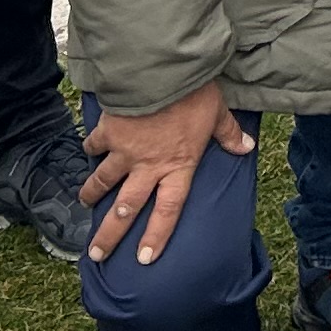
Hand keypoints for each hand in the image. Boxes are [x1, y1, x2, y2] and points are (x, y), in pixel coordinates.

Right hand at [81, 82, 249, 265]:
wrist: (163, 72)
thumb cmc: (194, 93)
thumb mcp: (217, 113)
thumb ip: (228, 134)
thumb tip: (247, 147)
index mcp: (178, 166)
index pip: (168, 210)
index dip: (156, 235)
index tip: (144, 258)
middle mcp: (148, 167)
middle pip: (126, 208)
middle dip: (109, 234)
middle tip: (96, 253)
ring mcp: (125, 152)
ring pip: (104, 181)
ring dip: (92, 194)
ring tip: (84, 205)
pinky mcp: (109, 132)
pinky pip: (95, 144)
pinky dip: (90, 147)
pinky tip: (86, 150)